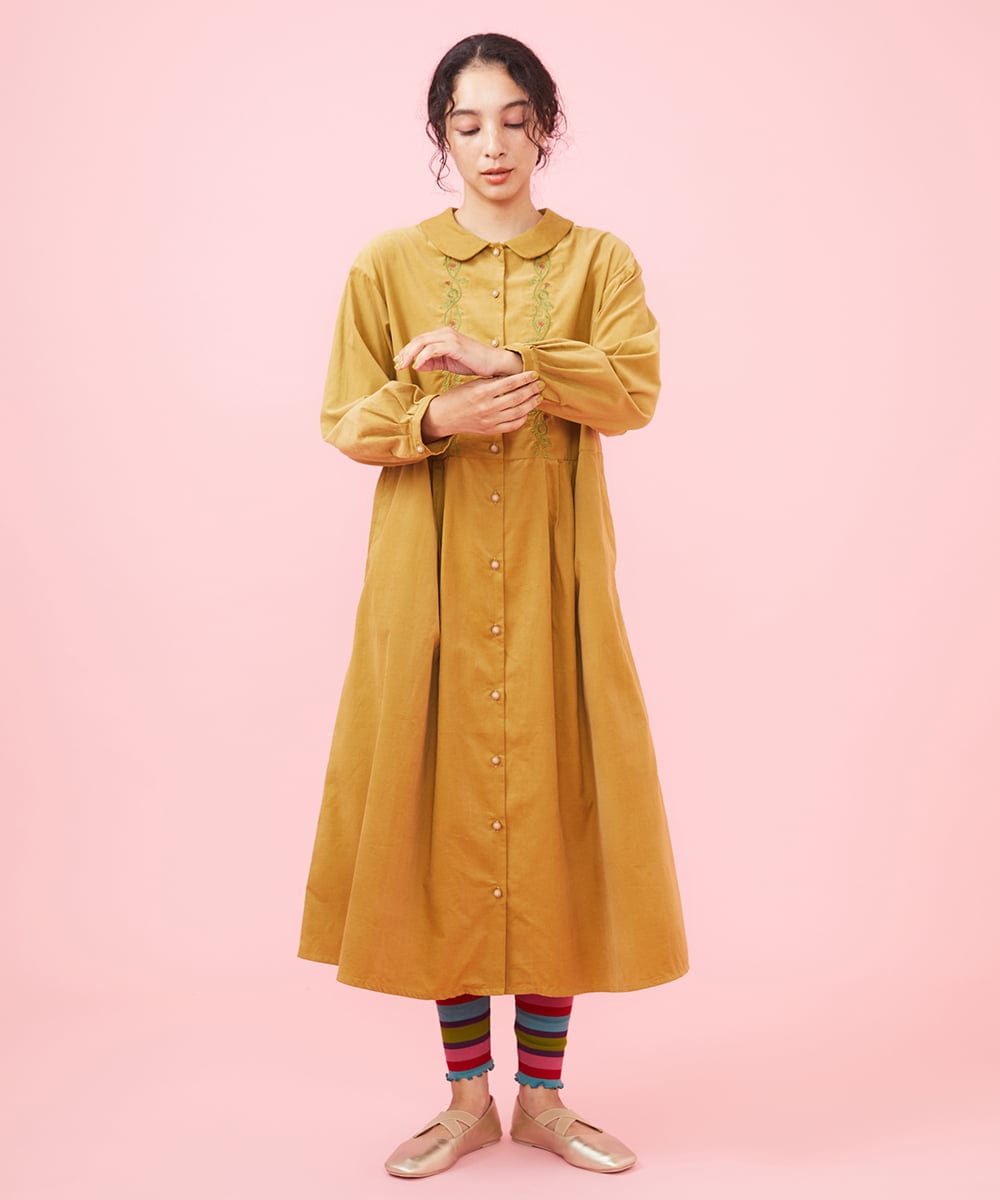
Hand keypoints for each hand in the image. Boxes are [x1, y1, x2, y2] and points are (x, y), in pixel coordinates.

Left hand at [395, 327, 521, 377]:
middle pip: (418, 340)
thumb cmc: (472, 362)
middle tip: (397, 365)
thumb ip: (433, 362)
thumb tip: (416, 365)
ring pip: (423, 343)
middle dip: (405, 353)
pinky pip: (433, 349)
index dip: (407, 351)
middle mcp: (445, 333)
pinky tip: (417, 366)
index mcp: (443, 335)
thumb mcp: (448, 363)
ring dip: (410, 355)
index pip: (420, 341)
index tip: (398, 362)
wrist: (493, 363)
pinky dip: (423, 357)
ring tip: (404, 366)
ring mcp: (450, 338)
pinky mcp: (455, 345)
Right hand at [422, 371, 541, 440]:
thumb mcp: (473, 384)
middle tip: (540, 384)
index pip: (509, 383)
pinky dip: (522, 419)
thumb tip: (513, 377)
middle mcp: (487, 407)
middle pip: (517, 397)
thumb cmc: (458, 397)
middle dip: (531, 390)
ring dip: (531, 404)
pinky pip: (512, 425)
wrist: (444, 417)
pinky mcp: (491, 430)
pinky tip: (527, 412)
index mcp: (482, 392)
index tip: (534, 374)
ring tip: (538, 397)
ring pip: (518, 412)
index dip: (524, 378)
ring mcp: (490, 420)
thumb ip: (492, 382)